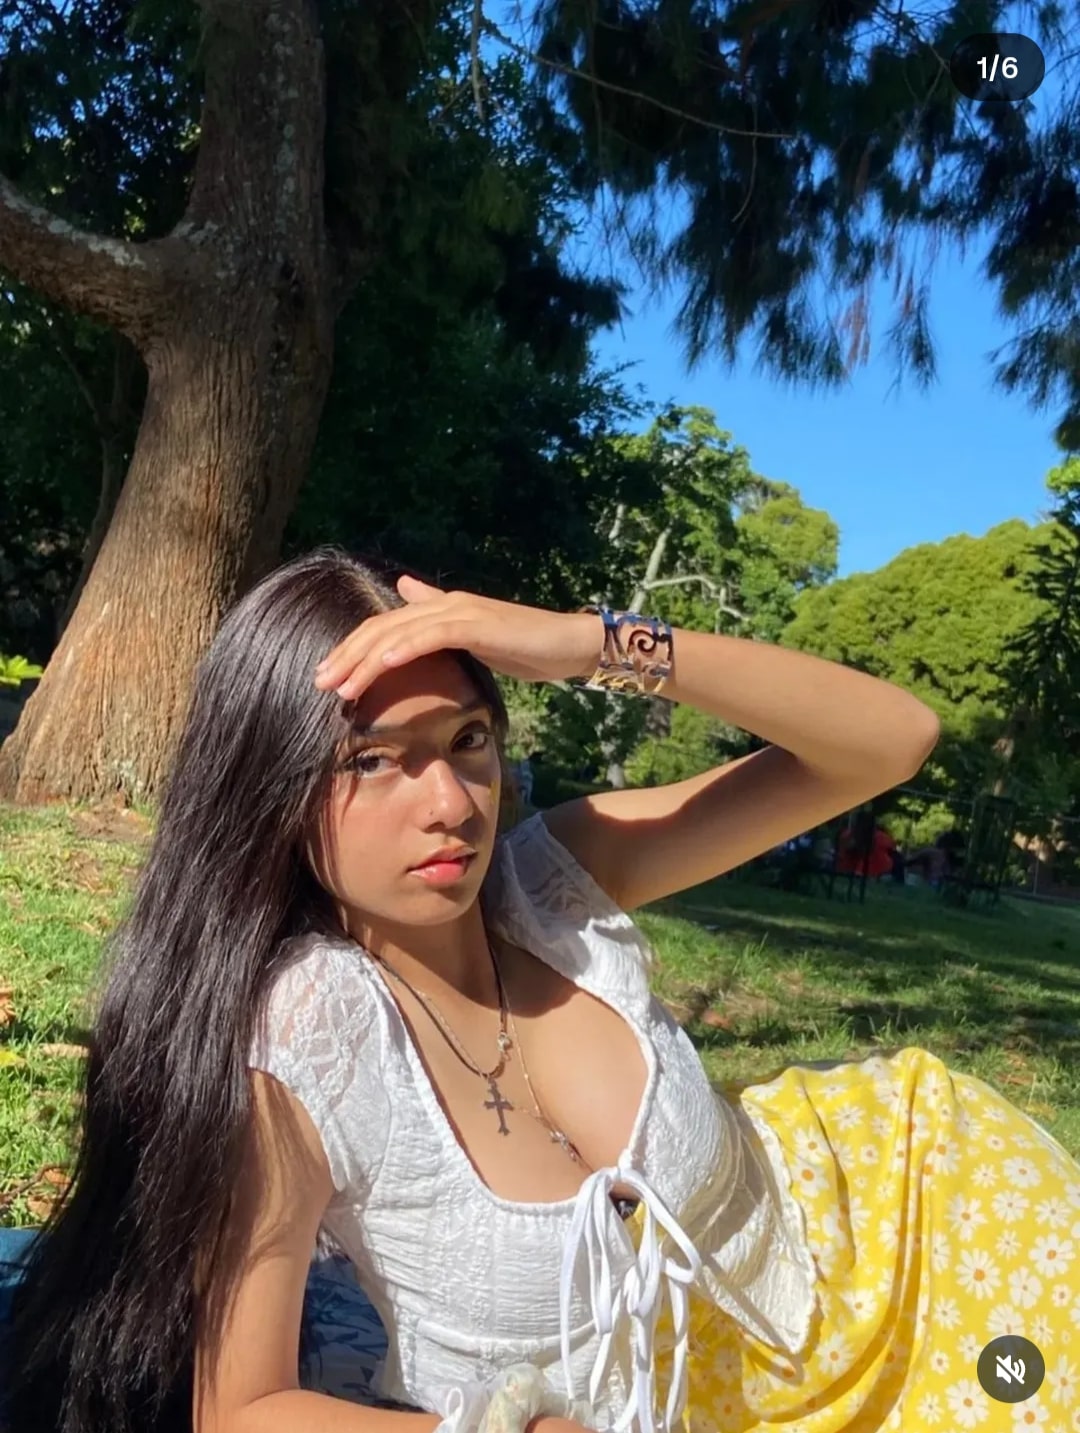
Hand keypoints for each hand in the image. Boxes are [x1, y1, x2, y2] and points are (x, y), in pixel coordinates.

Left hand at [312, 575, 600, 700]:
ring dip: (366, 659)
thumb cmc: (522, 645)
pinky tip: (383, 665)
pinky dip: (405, 648)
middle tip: (319, 683)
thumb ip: (438, 617)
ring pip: (399, 632)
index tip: (328, 677)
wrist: (567, 643)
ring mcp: (460, 611)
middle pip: (382, 628)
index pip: (383, 627)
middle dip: (347, 656)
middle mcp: (443, 604)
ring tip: (341, 684)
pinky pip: (433, 635)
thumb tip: (406, 589)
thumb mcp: (472, 635)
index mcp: (438, 609)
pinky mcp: (477, 624)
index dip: (351, 650)